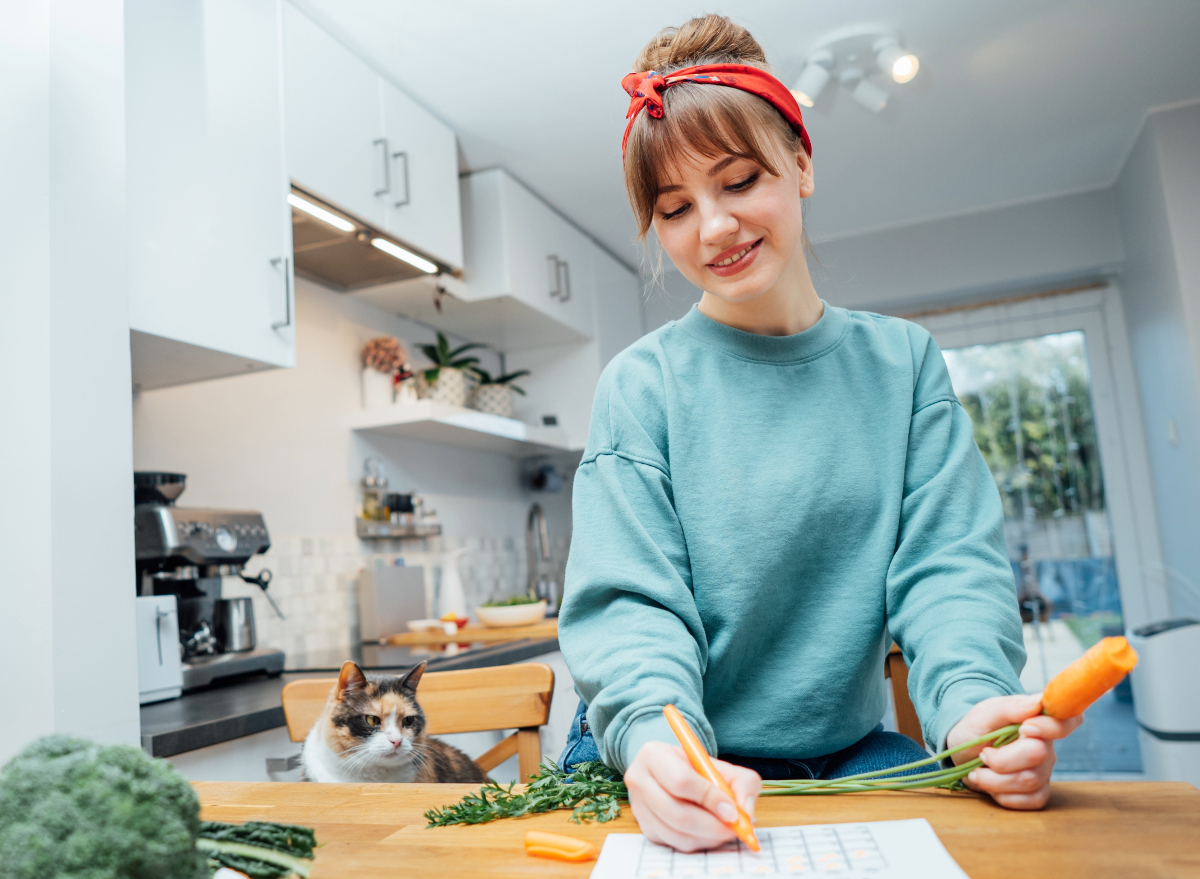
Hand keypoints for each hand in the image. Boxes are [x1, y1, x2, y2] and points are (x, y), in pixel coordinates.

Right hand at [624, 740, 761, 851]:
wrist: (672, 772)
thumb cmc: (697, 769)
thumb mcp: (722, 765)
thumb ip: (742, 782)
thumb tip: (745, 811)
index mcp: (654, 755)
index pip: (681, 781)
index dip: (709, 798)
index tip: (732, 810)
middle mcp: (639, 780)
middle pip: (677, 813)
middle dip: (712, 825)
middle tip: (734, 827)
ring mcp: (639, 807)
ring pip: (678, 833)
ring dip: (708, 837)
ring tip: (724, 827)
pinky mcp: (645, 828)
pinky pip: (675, 844)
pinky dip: (698, 842)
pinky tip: (708, 830)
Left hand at [946, 693, 1081, 809]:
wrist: (963, 753)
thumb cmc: (975, 729)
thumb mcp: (983, 715)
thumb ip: (1010, 708)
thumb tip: (1038, 702)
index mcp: (1036, 720)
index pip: (1065, 720)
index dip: (1051, 726)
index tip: (1026, 727)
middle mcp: (1046, 745)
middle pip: (1037, 754)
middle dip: (1001, 759)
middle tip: (983, 755)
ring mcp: (1044, 770)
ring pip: (1029, 781)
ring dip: (995, 780)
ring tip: (978, 773)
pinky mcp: (1038, 792)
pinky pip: (1030, 800)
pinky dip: (1003, 796)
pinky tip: (991, 786)